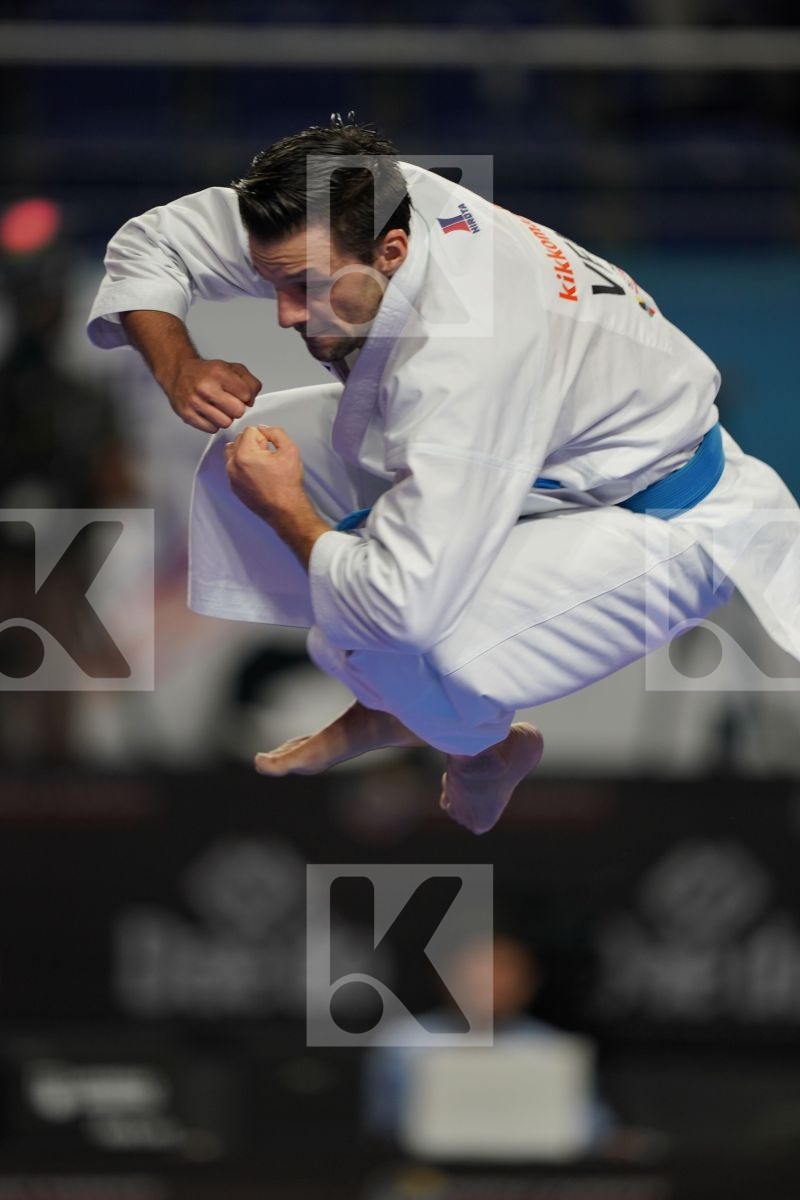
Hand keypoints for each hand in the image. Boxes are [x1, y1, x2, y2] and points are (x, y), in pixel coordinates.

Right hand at [166, 358, 261, 431]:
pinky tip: (209, 412)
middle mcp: (205, 387)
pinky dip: (213, 423)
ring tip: (218, 407)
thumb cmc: (206, 372)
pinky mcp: (188, 415)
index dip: (246, 396)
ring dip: (225, 417)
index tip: (240, 394)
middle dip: (236, 408)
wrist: (179, 373)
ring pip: (226, 423)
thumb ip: (249, 381)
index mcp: (218, 373)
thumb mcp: (231, 368)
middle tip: (229, 402)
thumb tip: (252, 400)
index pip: (247, 395)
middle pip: (238, 412)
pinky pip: (212, 429)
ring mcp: (195, 402)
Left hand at [225, 426, 330, 566]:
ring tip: (261, 463)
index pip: (250, 430)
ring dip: (245, 452)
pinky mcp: (233, 486)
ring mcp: (231, 477)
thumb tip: (264, 429)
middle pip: (239, 439)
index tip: (271, 448)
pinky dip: (243, 465)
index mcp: (244, 455)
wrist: (285, 510)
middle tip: (268, 455)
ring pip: (233, 453)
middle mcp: (233, 465)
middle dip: (253, 443)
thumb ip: (276, 433)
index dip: (264, 436)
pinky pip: (234, 467)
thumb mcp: (290, 450)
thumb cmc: (287, 484)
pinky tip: (258, 474)